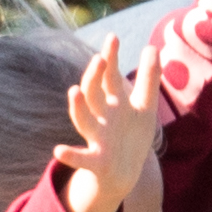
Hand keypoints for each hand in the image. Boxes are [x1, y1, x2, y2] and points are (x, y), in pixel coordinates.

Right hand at [59, 28, 156, 211]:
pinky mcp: (96, 162)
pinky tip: (58, 150)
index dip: (111, 58)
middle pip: (93, 94)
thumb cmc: (132, 136)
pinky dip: (70, 155)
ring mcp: (97, 138)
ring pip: (84, 120)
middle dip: (94, 77)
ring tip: (74, 91)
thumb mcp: (144, 107)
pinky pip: (81, 158)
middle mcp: (101, 117)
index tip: (113, 37)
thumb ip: (149, 79)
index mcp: (113, 103)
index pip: (110, 77)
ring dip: (78, 107)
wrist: (124, 174)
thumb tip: (152, 47)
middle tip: (100, 59)